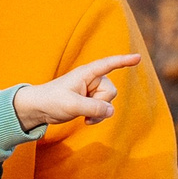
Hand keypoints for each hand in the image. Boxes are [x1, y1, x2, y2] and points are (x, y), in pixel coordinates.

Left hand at [13, 53, 140, 132]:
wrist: (39, 109)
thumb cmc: (52, 101)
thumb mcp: (72, 105)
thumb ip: (93, 108)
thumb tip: (111, 112)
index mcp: (86, 73)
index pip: (108, 65)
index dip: (124, 61)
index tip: (138, 57)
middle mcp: (92, 80)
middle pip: (111, 91)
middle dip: (101, 102)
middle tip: (81, 105)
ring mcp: (92, 91)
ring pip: (109, 102)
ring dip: (99, 113)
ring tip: (82, 115)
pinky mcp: (90, 102)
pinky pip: (104, 110)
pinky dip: (97, 118)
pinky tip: (85, 120)